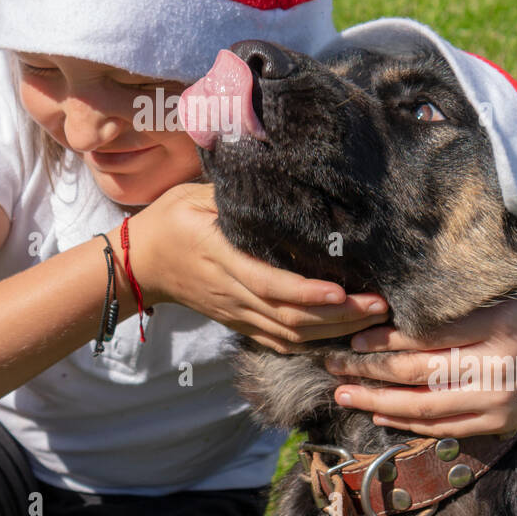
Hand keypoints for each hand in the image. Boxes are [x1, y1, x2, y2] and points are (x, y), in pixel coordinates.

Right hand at [129, 182, 389, 353]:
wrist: (137, 264)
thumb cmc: (169, 220)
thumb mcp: (194, 196)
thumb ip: (234, 192)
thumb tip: (277, 171)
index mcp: (219, 258)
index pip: (267, 283)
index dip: (305, 292)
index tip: (341, 292)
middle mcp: (230, 293)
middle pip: (289, 316)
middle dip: (338, 317)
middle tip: (380, 306)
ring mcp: (235, 314)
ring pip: (289, 334)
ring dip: (333, 332)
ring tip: (372, 319)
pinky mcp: (239, 323)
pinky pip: (280, 342)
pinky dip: (313, 343)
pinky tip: (343, 335)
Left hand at [323, 213, 516, 436]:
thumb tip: (513, 159)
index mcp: (504, 322)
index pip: (437, 329)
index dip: (393, 331)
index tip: (357, 325)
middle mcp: (498, 363)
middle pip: (422, 368)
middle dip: (371, 364)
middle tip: (330, 356)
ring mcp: (496, 398)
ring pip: (425, 403)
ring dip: (377, 400)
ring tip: (339, 390)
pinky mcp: (495, 423)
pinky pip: (442, 426)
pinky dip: (406, 423)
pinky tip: (374, 414)